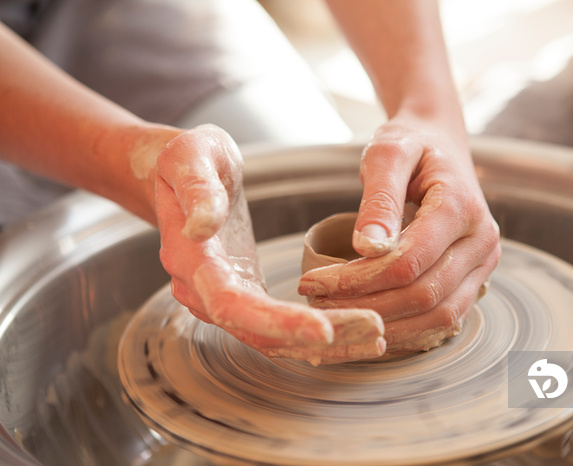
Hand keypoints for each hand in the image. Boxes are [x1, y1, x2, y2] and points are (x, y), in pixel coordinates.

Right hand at [154, 124, 385, 364]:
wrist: (179, 174)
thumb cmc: (189, 159)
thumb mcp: (190, 156)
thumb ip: (197, 189)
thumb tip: (201, 227)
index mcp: (190, 259)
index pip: (232, 304)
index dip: (277, 321)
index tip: (324, 329)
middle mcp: (202, 290)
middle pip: (260, 332)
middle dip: (319, 338)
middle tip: (374, 332)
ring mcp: (221, 297)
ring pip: (273, 338)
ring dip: (325, 344)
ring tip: (376, 338)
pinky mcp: (243, 294)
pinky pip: (277, 327)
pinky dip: (312, 336)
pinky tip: (351, 335)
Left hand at [298, 114, 500, 352]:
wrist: (440, 142)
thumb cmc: (411, 144)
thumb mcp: (387, 153)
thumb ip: (379, 198)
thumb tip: (366, 247)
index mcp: (462, 208)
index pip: (409, 261)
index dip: (359, 280)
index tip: (314, 282)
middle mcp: (481, 242)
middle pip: (423, 295)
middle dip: (366, 306)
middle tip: (319, 303)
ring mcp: (482, 264)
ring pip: (438, 316)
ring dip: (386, 326)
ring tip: (339, 316)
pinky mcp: (474, 278)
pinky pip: (443, 318)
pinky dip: (407, 329)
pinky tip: (370, 322)